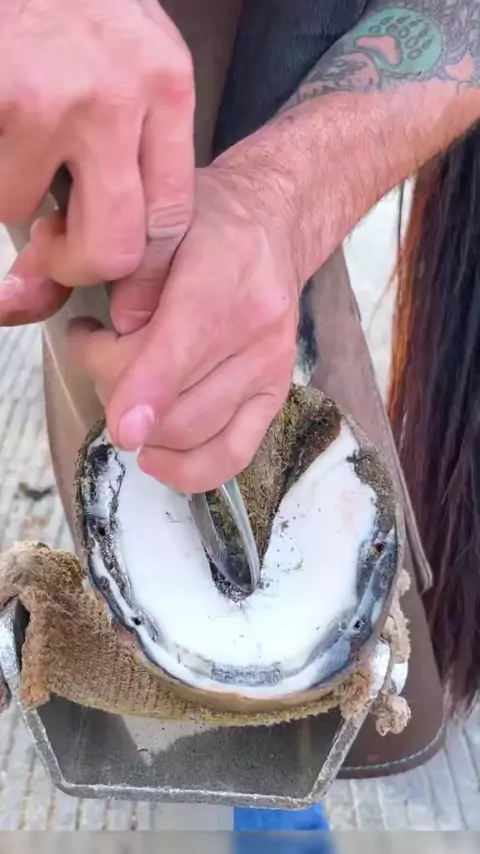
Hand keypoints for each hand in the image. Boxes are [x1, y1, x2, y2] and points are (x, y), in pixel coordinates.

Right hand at [0, 0, 193, 322]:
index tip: (124, 301)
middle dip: (74, 263)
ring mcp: (52, 96)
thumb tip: (101, 255)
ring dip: (9, 194)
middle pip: (114, 247)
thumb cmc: (70, 4)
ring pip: (22, 212)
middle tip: (52, 242)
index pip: (172, 217)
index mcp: (165, 84)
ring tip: (11, 137)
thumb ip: (128, 144)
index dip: (144, 272)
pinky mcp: (3, 100)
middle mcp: (120, 92)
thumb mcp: (124, 58)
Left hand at [68, 167, 300, 491]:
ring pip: (193, 433)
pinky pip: (231, 456)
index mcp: (223, 277)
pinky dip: (186, 470)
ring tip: (125, 381)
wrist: (272, 228)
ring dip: (140, 423)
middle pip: (175, 401)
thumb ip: (104, 265)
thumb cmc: (204, 224)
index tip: (121, 427)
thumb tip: (74, 315)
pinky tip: (154, 452)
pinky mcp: (275, 396)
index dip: (148, 392)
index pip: (184, 346)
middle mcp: (255, 331)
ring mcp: (269, 369)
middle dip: (114, 388)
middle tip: (96, 348)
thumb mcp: (149, 221)